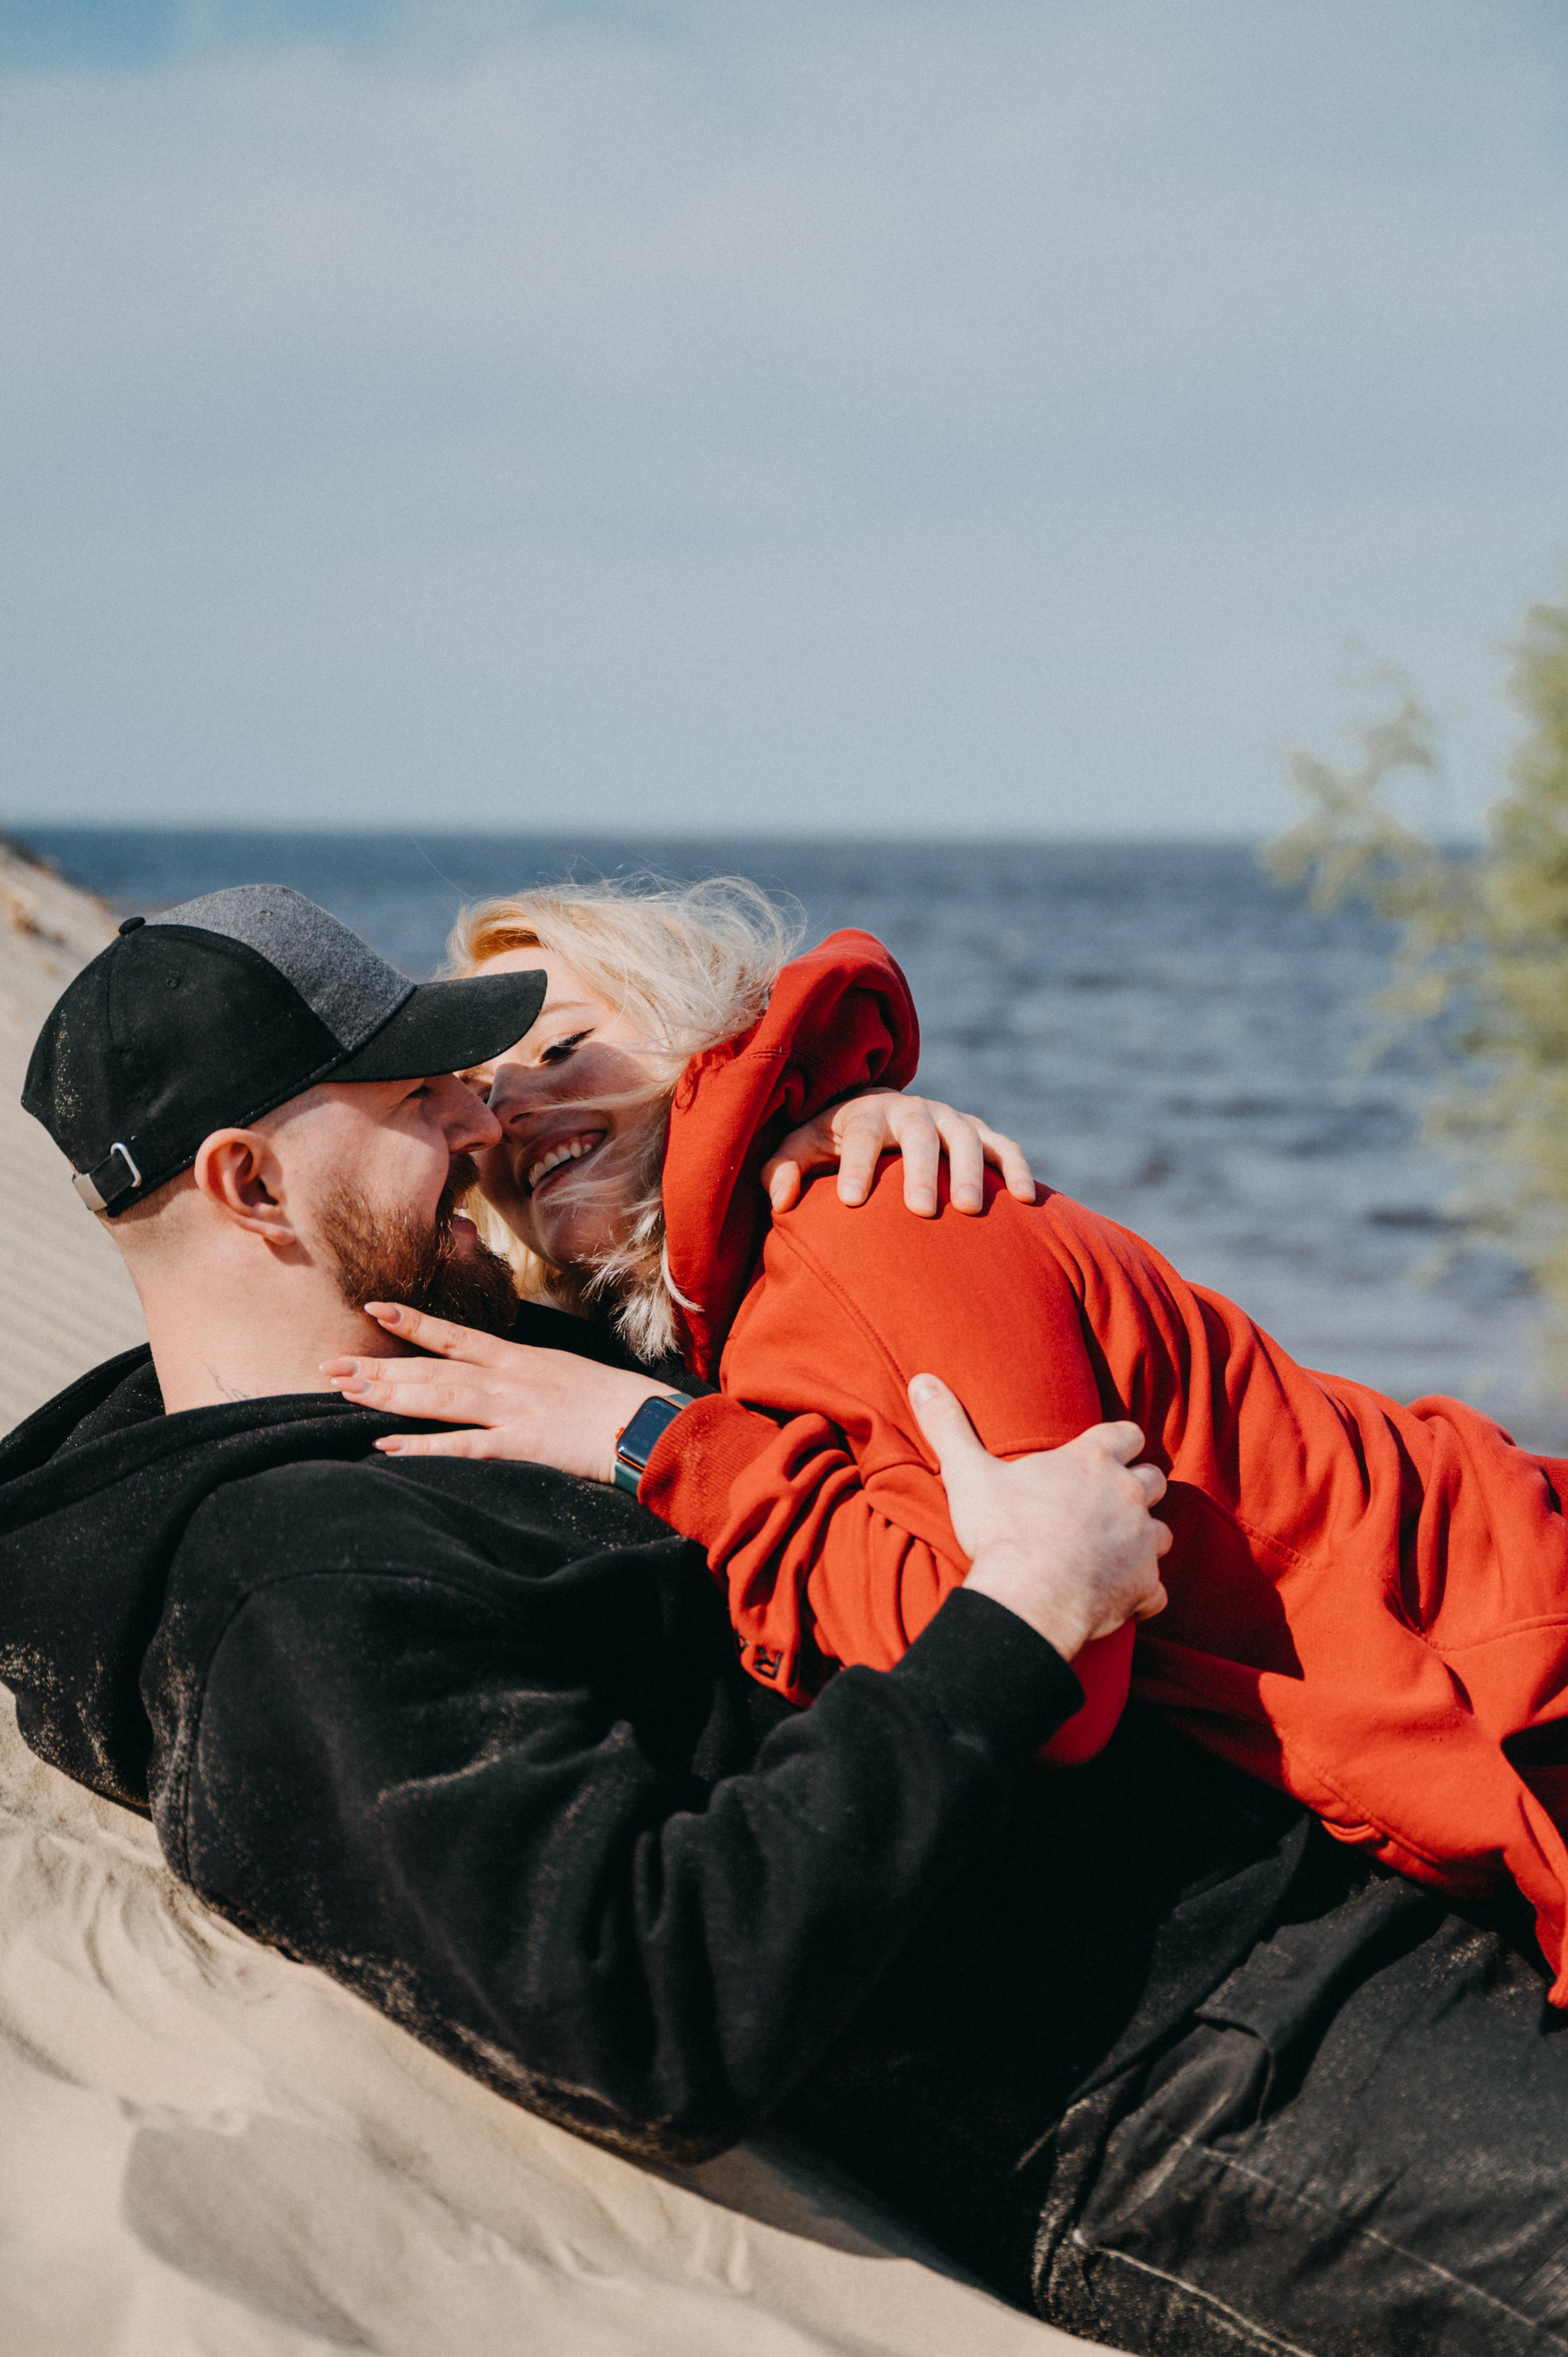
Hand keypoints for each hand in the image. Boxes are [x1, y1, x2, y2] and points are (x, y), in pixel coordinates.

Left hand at [321, 1303, 664, 1484]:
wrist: (649, 1423)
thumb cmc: (614, 1404)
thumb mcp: (566, 1376)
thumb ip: (529, 1376)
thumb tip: (502, 1377)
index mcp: (519, 1359)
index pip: (455, 1335)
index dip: (412, 1322)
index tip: (373, 1309)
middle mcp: (508, 1378)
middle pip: (432, 1369)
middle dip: (377, 1368)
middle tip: (328, 1367)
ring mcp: (512, 1410)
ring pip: (438, 1398)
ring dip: (388, 1396)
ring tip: (344, 1393)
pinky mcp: (521, 1445)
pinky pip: (463, 1446)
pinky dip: (423, 1446)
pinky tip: (388, 1446)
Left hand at [763, 1090, 1035, 1217]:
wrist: (879, 1112)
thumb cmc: (835, 1143)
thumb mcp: (803, 1149)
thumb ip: (781, 1171)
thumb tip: (780, 1202)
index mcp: (865, 1113)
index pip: (860, 1134)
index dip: (855, 1164)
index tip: (849, 1201)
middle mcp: (910, 1110)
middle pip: (918, 1133)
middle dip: (921, 1171)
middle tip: (921, 1211)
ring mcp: (948, 1119)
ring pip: (965, 1138)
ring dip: (969, 1171)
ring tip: (970, 1211)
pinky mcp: (978, 1133)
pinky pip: (1003, 1146)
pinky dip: (1016, 1167)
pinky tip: (1025, 1199)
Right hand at [907, 1374, 1169, 1660]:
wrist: (1028, 1598)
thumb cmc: (1002, 1532)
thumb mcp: (968, 1474)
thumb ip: (948, 1426)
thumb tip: (921, 1381)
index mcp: (1090, 1462)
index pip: (1126, 1434)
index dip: (1121, 1443)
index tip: (1110, 1453)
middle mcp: (1125, 1494)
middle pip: (1154, 1480)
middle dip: (1138, 1490)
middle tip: (1110, 1504)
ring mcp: (1141, 1541)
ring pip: (1162, 1533)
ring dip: (1144, 1540)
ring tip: (1115, 1550)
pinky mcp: (1145, 1585)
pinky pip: (1158, 1590)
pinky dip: (1143, 1593)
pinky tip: (1122, 1598)